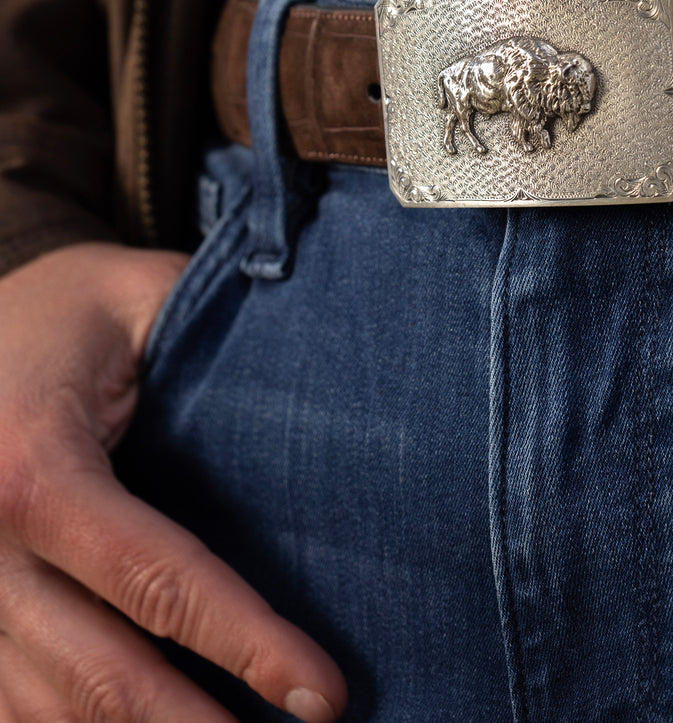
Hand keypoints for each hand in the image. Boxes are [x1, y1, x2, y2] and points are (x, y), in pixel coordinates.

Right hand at [0, 242, 346, 721]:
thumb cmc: (65, 313)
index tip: (321, 692)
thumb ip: (218, 332)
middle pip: (100, 677)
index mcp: (35, 468)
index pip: (154, 580)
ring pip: (49, 712)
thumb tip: (334, 371)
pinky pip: (10, 707)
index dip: (245, 643)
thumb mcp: (139, 297)